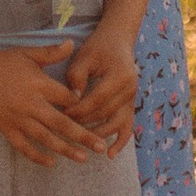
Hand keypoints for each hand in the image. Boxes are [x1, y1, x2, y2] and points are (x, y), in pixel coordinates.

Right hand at [0, 45, 114, 164]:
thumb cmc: (2, 62)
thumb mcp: (28, 53)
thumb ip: (51, 52)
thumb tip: (72, 43)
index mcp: (39, 84)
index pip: (67, 98)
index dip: (81, 104)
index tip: (92, 109)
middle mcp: (31, 104)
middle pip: (62, 123)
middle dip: (83, 136)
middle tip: (100, 147)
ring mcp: (18, 119)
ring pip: (46, 139)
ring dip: (66, 149)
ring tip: (83, 158)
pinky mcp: (7, 128)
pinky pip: (24, 146)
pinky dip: (37, 156)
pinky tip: (52, 163)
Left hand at [60, 26, 139, 151]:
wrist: (118, 41)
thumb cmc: (98, 47)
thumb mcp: (84, 56)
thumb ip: (77, 76)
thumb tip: (72, 100)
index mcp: (119, 75)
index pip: (97, 99)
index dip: (79, 109)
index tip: (62, 114)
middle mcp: (130, 89)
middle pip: (105, 113)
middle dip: (84, 122)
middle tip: (65, 127)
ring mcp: (133, 99)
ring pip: (116, 123)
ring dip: (98, 133)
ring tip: (81, 140)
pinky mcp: (131, 105)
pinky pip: (128, 127)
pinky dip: (120, 142)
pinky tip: (109, 155)